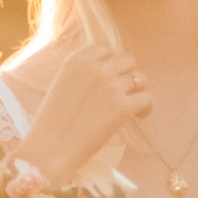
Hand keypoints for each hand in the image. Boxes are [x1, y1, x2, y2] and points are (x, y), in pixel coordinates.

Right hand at [22, 43, 150, 184]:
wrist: (50, 148)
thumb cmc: (51, 123)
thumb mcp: (60, 84)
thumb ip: (81, 73)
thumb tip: (106, 71)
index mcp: (77, 60)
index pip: (106, 48)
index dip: (112, 61)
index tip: (112, 75)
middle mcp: (96, 68)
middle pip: (128, 60)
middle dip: (128, 73)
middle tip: (124, 91)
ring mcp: (110, 87)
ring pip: (140, 79)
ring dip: (138, 90)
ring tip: (132, 105)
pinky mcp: (122, 107)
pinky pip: (147, 98)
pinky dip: (146, 107)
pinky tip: (138, 115)